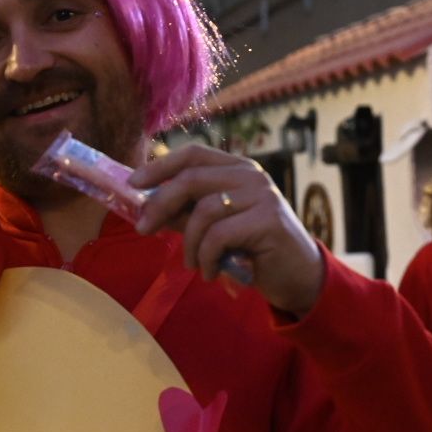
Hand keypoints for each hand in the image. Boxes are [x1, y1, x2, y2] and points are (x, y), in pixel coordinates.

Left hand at [130, 144, 324, 314]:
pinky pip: (218, 236)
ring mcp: (262, 195)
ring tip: (194, 264)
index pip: (193, 154)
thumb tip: (146, 206)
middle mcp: (251, 175)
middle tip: (144, 229)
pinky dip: (206, 258)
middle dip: (160, 204)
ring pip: (203, 211)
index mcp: (237, 169)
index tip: (134, 183)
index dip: (160, 166)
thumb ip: (187, 214)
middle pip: (191, 178)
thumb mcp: (214, 228)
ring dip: (189, 243)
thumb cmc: (252, 250)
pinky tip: (210, 272)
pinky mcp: (268, 220)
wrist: (297, 277)